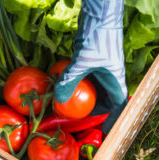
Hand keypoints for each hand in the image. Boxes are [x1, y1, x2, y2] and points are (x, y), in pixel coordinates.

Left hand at [54, 0, 127, 133]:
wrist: (98, 15)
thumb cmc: (98, 37)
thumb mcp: (83, 62)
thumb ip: (70, 80)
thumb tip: (58, 99)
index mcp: (114, 80)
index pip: (116, 105)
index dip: (111, 119)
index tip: (102, 130)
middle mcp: (108, 77)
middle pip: (102, 99)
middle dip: (91, 110)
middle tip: (76, 117)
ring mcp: (98, 70)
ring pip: (91, 89)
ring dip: (80, 97)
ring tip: (67, 105)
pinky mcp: (89, 63)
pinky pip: (82, 78)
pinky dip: (74, 84)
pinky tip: (63, 87)